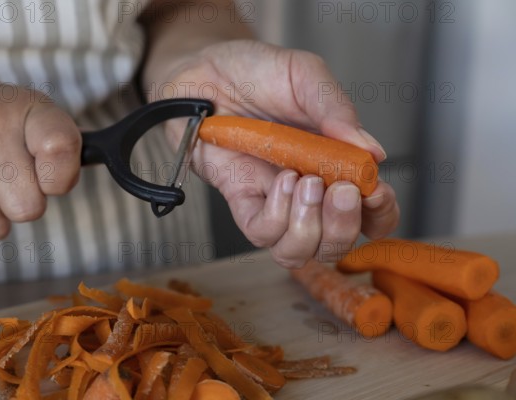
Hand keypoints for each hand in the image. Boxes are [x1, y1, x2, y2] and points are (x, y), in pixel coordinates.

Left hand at [159, 40, 399, 266]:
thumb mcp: (304, 76)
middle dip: (344, 227)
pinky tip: (282, 181)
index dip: (380, 214)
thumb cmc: (254, 70)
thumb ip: (337, 109)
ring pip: (297, 250)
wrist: (205, 69)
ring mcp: (272, 199)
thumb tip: (373, 153)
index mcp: (333, 164)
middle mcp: (306, 190)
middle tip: (341, 190)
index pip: (369, 211)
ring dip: (309, 227)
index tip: (376, 194)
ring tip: (306, 182)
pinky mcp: (240, 199)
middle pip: (335, 242)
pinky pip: (261, 233)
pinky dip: (277, 217)